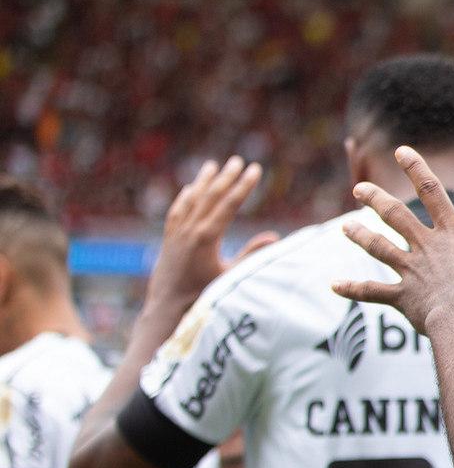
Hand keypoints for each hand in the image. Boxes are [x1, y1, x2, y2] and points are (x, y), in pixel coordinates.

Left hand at [146, 157, 276, 312]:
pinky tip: (188, 189)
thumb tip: (274, 237)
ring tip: (212, 165)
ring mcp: (177, 233)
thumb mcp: (231, 276)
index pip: (228, 204)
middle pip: (210, 196)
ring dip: (203, 181)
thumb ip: (251, 255)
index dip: (243, 186)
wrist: (167, 306)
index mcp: (206, 237)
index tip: (255, 169)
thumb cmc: (202, 296)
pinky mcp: (169, 239)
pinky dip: (184, 198)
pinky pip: (176, 211)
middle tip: (238, 161)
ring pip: (191, 200)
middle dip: (225, 177)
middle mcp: (189, 230)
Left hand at [335, 148, 453, 328]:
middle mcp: (426, 247)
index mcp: (453, 233)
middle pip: (396, 217)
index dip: (417, 168)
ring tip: (344, 228)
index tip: (400, 150)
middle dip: (377, 201)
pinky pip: (374, 292)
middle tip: (359, 190)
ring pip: (379, 249)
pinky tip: (333, 285)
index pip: (432, 191)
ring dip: (360, 237)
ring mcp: (411, 271)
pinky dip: (353, 289)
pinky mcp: (403, 297)